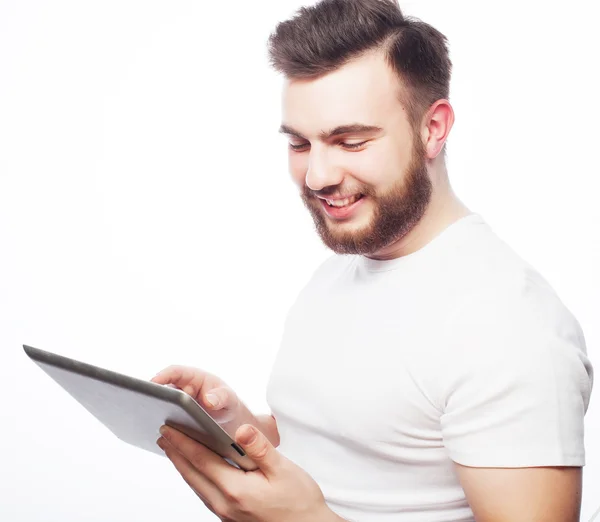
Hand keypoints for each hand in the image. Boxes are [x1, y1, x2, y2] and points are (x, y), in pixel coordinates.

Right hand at [151, 365, 240, 423]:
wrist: (227, 418)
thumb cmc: (226, 402)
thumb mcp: (228, 398)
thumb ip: (221, 397)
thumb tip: (208, 400)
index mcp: (193, 377)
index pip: (175, 372)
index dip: (163, 376)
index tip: (153, 384)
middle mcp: (180, 388)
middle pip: (161, 388)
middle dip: (152, 395)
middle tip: (143, 404)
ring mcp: (174, 403)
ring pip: (159, 404)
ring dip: (152, 411)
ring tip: (146, 421)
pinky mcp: (172, 416)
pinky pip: (161, 418)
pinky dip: (156, 424)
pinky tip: (155, 435)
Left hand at [156, 423, 334, 521]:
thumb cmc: (299, 502)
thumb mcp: (284, 470)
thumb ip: (260, 448)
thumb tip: (241, 430)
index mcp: (236, 489)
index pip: (201, 460)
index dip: (183, 442)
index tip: (169, 428)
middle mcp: (226, 504)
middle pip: (192, 474)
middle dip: (176, 453)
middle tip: (163, 435)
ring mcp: (226, 513)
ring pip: (197, 486)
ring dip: (183, 466)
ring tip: (174, 449)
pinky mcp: (231, 517)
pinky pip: (205, 494)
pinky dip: (196, 478)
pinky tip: (197, 470)